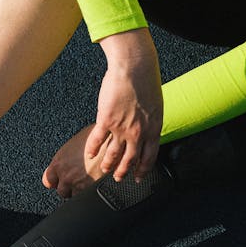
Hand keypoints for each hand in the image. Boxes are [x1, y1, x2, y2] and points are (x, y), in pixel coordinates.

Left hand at [42, 125, 107, 197]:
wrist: (112, 141)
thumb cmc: (95, 136)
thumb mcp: (74, 143)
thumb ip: (65, 157)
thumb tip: (65, 163)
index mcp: (59, 163)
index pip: (48, 181)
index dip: (55, 181)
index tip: (59, 181)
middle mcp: (66, 175)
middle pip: (61, 191)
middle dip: (68, 187)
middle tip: (77, 180)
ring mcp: (79, 184)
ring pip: (74, 196)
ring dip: (80, 191)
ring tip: (88, 181)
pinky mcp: (92, 190)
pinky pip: (88, 197)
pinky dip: (91, 193)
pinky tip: (96, 183)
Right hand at [88, 27, 162, 183]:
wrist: (134, 68)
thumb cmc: (146, 81)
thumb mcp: (155, 106)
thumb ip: (150, 121)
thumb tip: (147, 128)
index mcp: (153, 129)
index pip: (149, 157)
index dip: (143, 170)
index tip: (138, 176)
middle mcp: (138, 133)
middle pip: (130, 160)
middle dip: (123, 172)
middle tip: (118, 178)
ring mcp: (121, 128)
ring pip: (113, 154)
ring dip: (108, 164)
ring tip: (103, 169)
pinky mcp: (106, 120)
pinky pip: (97, 140)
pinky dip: (92, 149)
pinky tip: (89, 154)